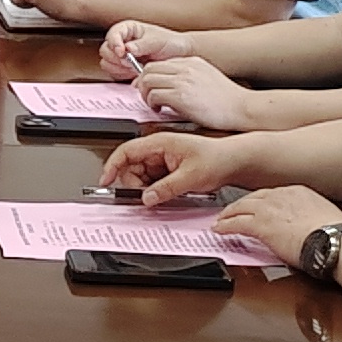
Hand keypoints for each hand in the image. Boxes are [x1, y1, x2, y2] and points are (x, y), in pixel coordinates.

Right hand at [100, 20, 192, 79]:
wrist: (180, 55)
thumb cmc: (170, 43)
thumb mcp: (158, 41)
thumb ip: (142, 45)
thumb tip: (128, 48)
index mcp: (128, 29)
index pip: (113, 34)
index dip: (115, 43)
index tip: (122, 52)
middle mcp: (122, 41)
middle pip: (105, 50)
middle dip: (117, 58)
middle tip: (131, 62)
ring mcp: (121, 55)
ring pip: (107, 62)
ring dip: (119, 67)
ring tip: (134, 67)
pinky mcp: (123, 67)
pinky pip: (113, 72)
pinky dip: (122, 74)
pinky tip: (134, 72)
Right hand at [101, 127, 249, 202]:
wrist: (235, 161)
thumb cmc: (217, 158)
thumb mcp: (190, 177)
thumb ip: (165, 189)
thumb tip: (146, 198)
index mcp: (160, 143)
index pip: (126, 152)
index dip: (112, 166)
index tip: (106, 180)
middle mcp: (158, 150)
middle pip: (131, 168)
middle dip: (134, 184)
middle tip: (147, 196)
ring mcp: (163, 160)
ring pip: (142, 177)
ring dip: (147, 189)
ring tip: (164, 194)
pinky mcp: (168, 169)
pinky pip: (153, 182)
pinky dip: (156, 190)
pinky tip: (168, 193)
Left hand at [131, 56, 247, 133]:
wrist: (241, 108)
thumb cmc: (226, 99)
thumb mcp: (206, 76)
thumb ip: (188, 75)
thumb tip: (169, 83)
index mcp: (191, 62)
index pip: (158, 63)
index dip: (148, 76)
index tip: (147, 87)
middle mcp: (185, 68)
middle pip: (148, 69)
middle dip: (142, 84)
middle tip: (147, 96)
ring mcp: (182, 81)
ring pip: (147, 81)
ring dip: (145, 94)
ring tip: (154, 104)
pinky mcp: (181, 96)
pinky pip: (154, 95)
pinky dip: (152, 104)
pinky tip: (160, 110)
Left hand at [216, 185, 341, 264]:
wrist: (334, 241)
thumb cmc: (336, 235)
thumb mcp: (325, 217)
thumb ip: (312, 216)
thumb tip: (312, 225)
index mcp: (298, 191)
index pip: (272, 194)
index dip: (260, 201)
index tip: (255, 206)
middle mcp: (281, 195)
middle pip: (253, 198)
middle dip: (240, 205)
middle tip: (230, 211)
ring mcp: (269, 208)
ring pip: (240, 208)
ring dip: (228, 215)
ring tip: (221, 220)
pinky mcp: (261, 225)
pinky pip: (236, 223)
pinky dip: (225, 226)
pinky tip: (219, 230)